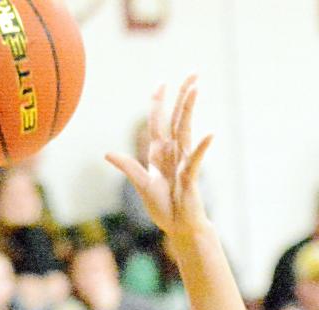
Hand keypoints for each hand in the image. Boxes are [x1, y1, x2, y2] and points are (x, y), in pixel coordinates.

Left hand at [106, 77, 210, 239]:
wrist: (179, 226)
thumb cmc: (164, 206)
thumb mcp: (141, 185)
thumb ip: (128, 168)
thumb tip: (107, 154)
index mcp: (160, 154)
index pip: (159, 122)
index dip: (158, 103)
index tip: (161, 82)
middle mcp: (174, 153)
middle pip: (178, 119)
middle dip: (183, 96)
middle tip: (194, 73)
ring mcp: (183, 162)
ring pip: (186, 131)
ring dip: (190, 110)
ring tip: (196, 89)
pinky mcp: (190, 177)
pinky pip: (195, 160)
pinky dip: (202, 148)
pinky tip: (210, 134)